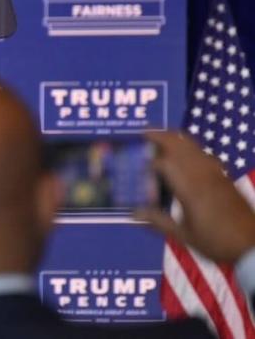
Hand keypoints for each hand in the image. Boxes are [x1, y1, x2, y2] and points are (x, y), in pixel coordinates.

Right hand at [135, 131, 254, 262]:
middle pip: (179, 145)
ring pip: (193, 146)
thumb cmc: (216, 241)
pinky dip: (190, 147)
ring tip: (161, 137)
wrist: (252, 244)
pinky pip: (204, 153)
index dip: (147, 164)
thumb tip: (133, 213)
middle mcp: (201, 175)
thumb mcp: (183, 236)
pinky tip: (186, 154)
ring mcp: (215, 173)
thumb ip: (158, 222)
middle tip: (144, 133)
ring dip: (176, 138)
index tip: (136, 170)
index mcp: (188, 188)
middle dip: (161, 136)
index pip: (163, 164)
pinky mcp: (223, 176)